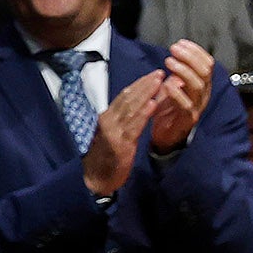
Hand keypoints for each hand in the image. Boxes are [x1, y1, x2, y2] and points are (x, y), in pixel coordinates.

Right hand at [85, 74, 161, 197]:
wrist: (93, 179)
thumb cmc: (104, 159)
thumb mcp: (112, 135)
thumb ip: (122, 121)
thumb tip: (136, 107)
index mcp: (107, 118)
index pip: (124, 96)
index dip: (139, 84)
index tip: (153, 75)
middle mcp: (108, 121)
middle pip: (127, 98)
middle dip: (145, 84)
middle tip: (159, 72)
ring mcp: (114, 132)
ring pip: (131, 108)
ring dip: (146, 93)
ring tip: (159, 82)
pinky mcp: (120, 144)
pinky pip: (134, 126)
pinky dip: (143, 114)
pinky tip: (153, 104)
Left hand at [150, 40, 213, 150]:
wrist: (165, 136)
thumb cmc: (169, 109)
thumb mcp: (174, 85)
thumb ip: (178, 72)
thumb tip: (177, 51)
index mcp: (201, 85)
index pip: (207, 64)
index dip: (196, 52)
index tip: (181, 42)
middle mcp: (203, 95)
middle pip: (205, 72)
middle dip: (190, 57)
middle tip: (174, 49)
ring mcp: (197, 107)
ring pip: (198, 86)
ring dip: (183, 71)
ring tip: (168, 61)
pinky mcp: (187, 119)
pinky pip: (186, 104)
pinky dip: (176, 92)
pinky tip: (167, 84)